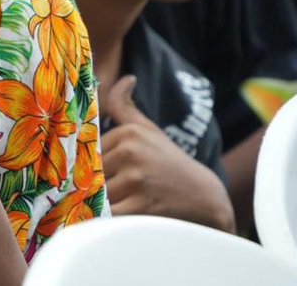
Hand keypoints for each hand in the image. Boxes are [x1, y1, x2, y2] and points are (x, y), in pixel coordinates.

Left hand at [100, 75, 234, 231]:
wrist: (205, 197)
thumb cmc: (170, 162)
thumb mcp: (149, 130)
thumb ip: (126, 106)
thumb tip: (125, 78)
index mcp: (128, 133)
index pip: (90, 152)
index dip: (94, 166)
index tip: (105, 173)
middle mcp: (130, 152)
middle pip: (92, 173)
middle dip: (96, 185)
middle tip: (110, 192)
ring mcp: (136, 179)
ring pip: (98, 193)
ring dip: (100, 203)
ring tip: (116, 204)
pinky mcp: (140, 206)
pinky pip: (108, 213)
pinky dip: (107, 218)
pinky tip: (115, 219)